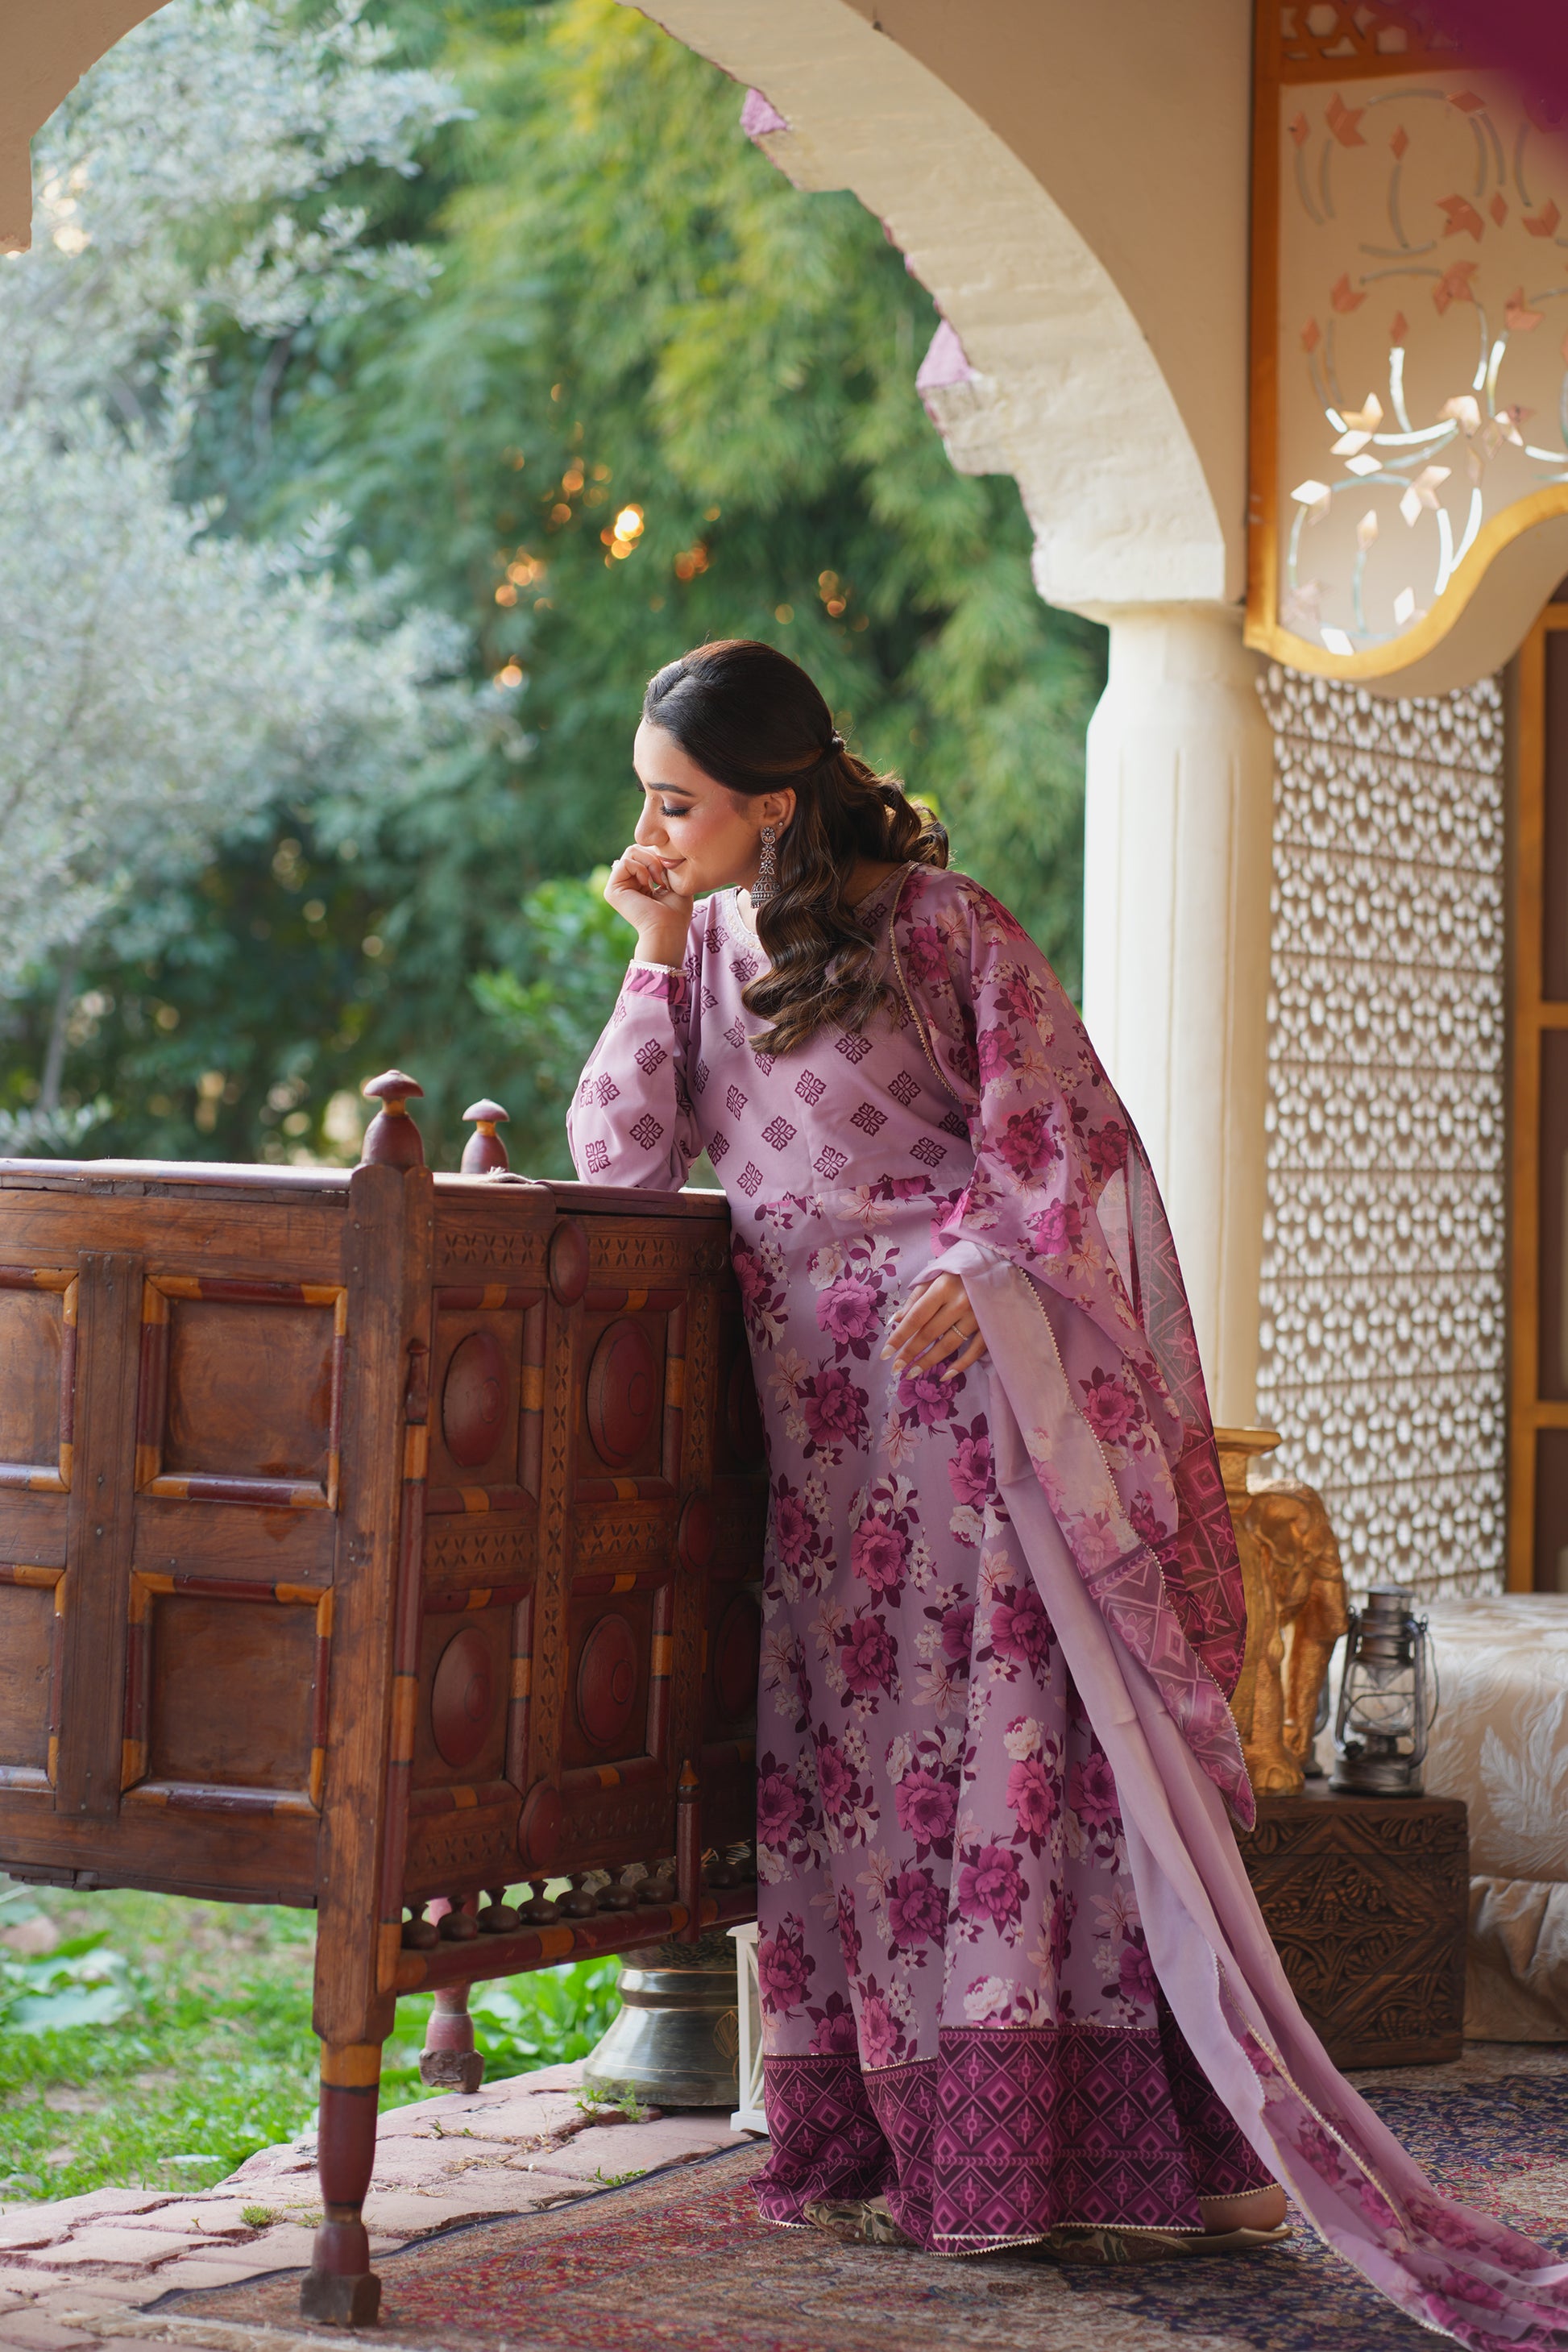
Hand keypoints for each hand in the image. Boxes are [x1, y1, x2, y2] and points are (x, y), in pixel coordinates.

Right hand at [603, 845, 693, 967]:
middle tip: (663, 876)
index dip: (659, 855)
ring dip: (650, 862)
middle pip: (636, 848)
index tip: (670, 873)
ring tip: (657, 881)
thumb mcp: (674, 879)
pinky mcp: (612, 890)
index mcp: (638, 881)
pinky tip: (648, 884)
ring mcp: (617, 886)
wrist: (669, 928)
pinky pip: (625, 862)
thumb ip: (663, 863)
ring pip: (631, 851)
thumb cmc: (676, 911)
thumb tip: (650, 847)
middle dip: (654, 856)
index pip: (643, 852)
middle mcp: (626, 883)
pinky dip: (640, 869)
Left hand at [883, 1271, 985, 1382]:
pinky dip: (960, 1365)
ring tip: (912, 1373)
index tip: (885, 1354)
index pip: (916, 1317)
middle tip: (895, 1368)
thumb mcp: (936, 1276)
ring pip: (949, 1345)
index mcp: (943, 1287)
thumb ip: (916, 1298)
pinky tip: (945, 1376)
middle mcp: (960, 1303)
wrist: (998, 1264)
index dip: (899, 1337)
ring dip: (929, 1362)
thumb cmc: (960, 1271)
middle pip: (930, 1334)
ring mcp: (978, 1317)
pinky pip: (974, 1351)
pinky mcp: (991, 1327)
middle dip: (910, 1353)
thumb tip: (896, 1320)